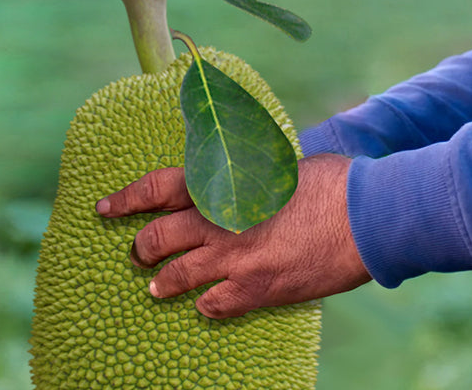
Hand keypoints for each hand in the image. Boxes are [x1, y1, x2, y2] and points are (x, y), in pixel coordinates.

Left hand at [96, 153, 371, 318]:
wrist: (365, 214)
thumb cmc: (331, 182)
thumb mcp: (280, 165)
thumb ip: (247, 176)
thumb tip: (235, 179)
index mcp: (223, 183)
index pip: (157, 188)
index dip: (126, 199)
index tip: (106, 208)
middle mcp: (219, 221)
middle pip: (157, 237)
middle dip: (140, 248)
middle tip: (136, 253)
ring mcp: (236, 257)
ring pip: (176, 275)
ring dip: (161, 282)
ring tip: (155, 286)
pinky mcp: (257, 288)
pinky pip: (214, 305)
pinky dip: (206, 306)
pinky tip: (206, 306)